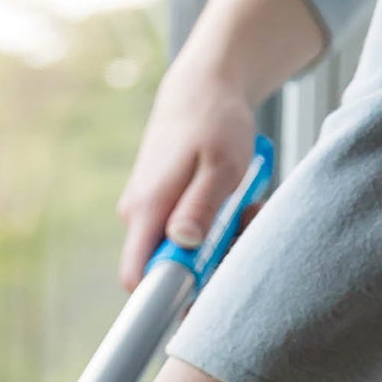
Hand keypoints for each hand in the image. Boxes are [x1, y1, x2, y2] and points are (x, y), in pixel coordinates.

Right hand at [115, 0, 324, 290]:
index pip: (136, 277)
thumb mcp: (221, 163)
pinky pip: (184, 234)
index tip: (202, 294)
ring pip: (179, 252)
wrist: (203, 85)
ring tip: (246, 211)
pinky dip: (212, 228)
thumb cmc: (215, 120)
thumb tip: (180, 243)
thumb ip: (201, 205)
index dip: (164, 297)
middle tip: (243, 235)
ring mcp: (148, 212)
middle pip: (165, 270)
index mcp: (147, 209)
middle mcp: (138, 216)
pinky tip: (232, 206)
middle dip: (207, 266)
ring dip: (217, 244)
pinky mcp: (161, 207)